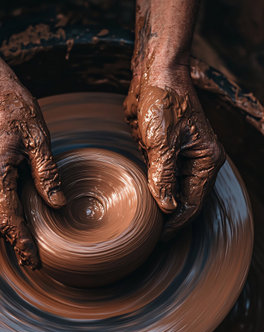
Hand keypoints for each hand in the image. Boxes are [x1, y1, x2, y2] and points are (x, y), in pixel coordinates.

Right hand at [0, 76, 65, 268]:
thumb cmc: (15, 111)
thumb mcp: (39, 142)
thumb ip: (48, 176)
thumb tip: (58, 205)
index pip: (9, 220)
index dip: (22, 242)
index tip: (34, 261)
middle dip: (15, 242)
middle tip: (34, 260)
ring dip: (8, 231)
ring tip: (29, 245)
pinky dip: (2, 217)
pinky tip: (18, 222)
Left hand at [124, 66, 224, 238]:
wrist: (155, 74)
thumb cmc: (163, 101)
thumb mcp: (161, 141)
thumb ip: (163, 176)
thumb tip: (167, 207)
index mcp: (206, 161)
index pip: (193, 203)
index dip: (177, 224)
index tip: (160, 239)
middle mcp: (197, 163)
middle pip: (185, 201)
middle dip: (170, 220)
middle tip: (150, 239)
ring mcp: (181, 159)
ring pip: (172, 193)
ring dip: (161, 209)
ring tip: (146, 228)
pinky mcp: (166, 154)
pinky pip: (161, 181)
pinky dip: (153, 193)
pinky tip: (142, 205)